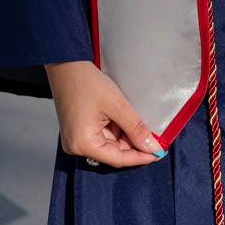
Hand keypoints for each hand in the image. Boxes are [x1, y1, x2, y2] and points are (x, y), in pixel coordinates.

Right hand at [45, 60, 166, 168]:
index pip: (118, 159)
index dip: (140, 157)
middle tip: (154, 135)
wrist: (66, 65)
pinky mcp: (78, 131)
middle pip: (113, 152)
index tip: (159, 153)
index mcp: (83, 144)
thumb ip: (136, 129)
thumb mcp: (117, 106)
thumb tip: (153, 148)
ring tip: (133, 117)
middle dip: (133, 143)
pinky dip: (115, 128)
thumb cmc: (87, 83)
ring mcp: (76, 139)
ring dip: (124, 133)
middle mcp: (76, 146)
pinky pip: (102, 135)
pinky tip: (121, 115)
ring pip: (109, 144)